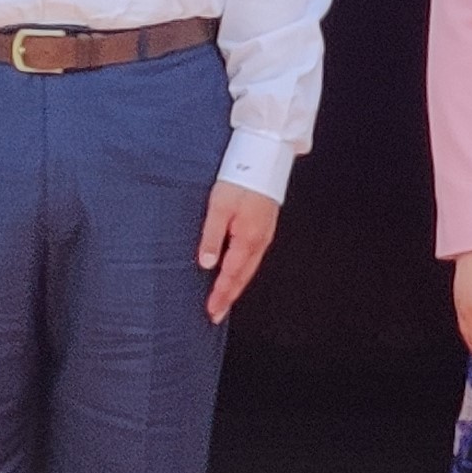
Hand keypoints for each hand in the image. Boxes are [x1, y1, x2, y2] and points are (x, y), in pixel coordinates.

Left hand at [197, 179, 280, 324]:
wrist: (265, 157)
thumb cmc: (240, 177)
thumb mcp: (219, 206)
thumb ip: (212, 236)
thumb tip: (207, 264)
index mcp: (248, 239)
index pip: (231, 275)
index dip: (220, 295)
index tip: (211, 310)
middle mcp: (259, 241)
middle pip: (242, 277)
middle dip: (229, 297)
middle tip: (216, 315)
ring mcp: (264, 235)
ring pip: (249, 269)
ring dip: (236, 287)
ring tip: (224, 300)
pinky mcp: (264, 228)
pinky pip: (252, 258)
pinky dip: (243, 272)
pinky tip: (236, 274)